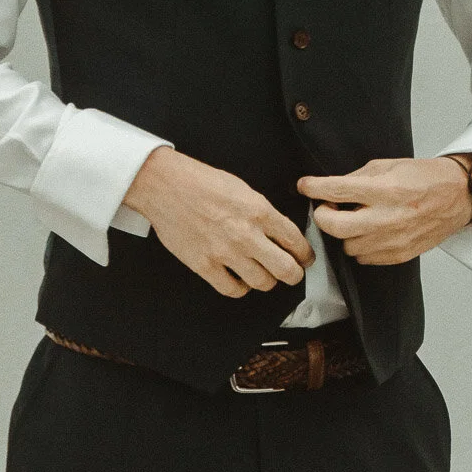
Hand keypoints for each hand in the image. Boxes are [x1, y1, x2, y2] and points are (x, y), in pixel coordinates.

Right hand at [121, 146, 315, 297]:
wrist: (166, 186)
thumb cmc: (201, 182)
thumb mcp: (243, 188)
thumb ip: (263, 212)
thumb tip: (278, 232)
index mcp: (259, 211)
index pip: (295, 241)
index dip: (305, 254)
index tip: (304, 258)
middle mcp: (246, 234)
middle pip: (285, 269)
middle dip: (294, 274)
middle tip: (292, 273)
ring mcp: (225, 253)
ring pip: (262, 283)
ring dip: (267, 281)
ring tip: (264, 275)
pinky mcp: (204, 265)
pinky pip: (232, 289)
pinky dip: (240, 288)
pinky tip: (239, 279)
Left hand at [299, 154, 471, 266]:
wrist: (458, 196)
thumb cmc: (425, 177)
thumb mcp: (389, 166)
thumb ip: (358, 178)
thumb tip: (331, 188)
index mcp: (385, 190)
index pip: (336, 190)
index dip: (314, 188)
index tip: (304, 186)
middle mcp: (387, 217)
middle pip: (334, 226)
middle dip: (322, 216)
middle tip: (327, 206)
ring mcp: (393, 240)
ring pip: (347, 246)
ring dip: (343, 232)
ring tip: (355, 218)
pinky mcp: (399, 255)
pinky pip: (364, 258)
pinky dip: (360, 245)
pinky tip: (369, 231)